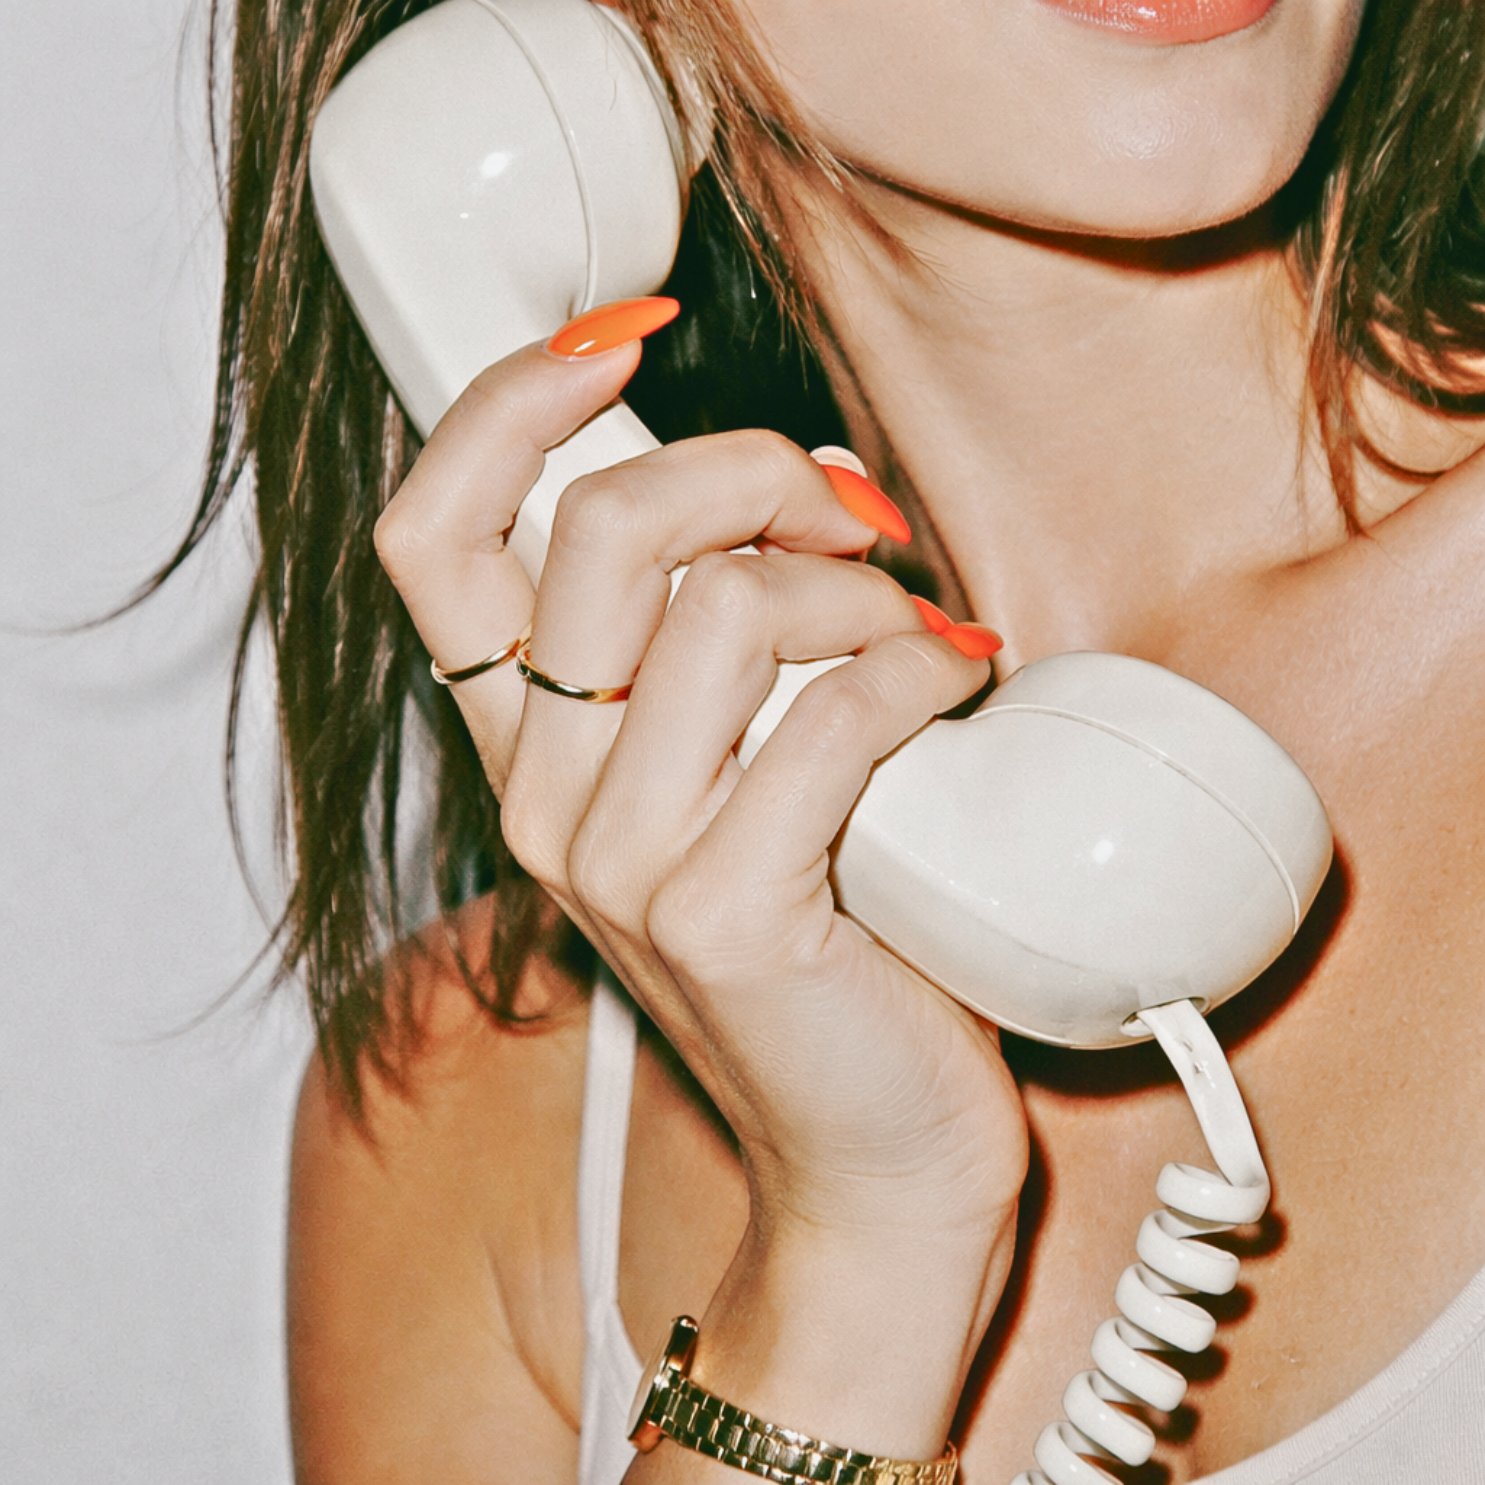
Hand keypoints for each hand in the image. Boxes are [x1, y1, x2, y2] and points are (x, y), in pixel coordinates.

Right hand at [374, 306, 1026, 1251]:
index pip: (429, 540)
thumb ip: (726, 636)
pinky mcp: (727, 914)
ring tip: (919, 642)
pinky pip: (837, 713)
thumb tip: (805, 485)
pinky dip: (924, 671)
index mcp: (528, 754)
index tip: (618, 340)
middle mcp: (544, 801)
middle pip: (598, 530)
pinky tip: (959, 695)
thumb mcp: (739, 771)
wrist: (868, 1153)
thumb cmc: (824, 946)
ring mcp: (624, 864)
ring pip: (730, 608)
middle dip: (750, 468)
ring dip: (859, 590)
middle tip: (846, 516)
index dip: (506, 410)